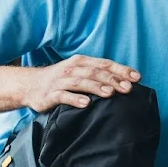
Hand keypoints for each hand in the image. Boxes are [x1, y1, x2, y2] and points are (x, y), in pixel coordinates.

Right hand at [25, 55, 140, 111]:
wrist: (30, 85)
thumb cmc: (61, 79)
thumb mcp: (79, 72)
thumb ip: (97, 75)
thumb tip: (124, 82)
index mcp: (81, 62)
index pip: (105, 64)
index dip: (121, 70)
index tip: (137, 77)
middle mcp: (72, 69)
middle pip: (95, 72)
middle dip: (113, 79)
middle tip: (128, 88)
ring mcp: (61, 81)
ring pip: (81, 82)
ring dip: (96, 87)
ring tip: (110, 93)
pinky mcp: (50, 94)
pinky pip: (64, 96)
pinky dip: (75, 99)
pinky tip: (86, 104)